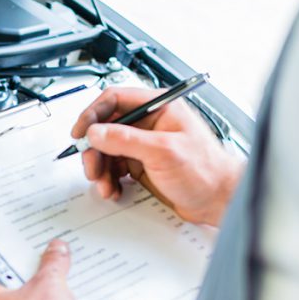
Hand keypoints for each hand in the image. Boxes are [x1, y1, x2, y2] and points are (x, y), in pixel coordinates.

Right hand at [71, 86, 244, 226]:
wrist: (218, 200)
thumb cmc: (206, 171)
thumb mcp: (163, 152)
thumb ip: (127, 140)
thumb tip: (97, 132)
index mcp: (158, 107)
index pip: (115, 100)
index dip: (93, 114)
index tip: (80, 133)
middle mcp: (149, 123)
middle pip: (106, 128)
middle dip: (95, 150)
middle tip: (92, 168)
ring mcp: (144, 144)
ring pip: (108, 150)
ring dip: (101, 168)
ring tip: (104, 185)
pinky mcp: (142, 163)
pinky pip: (115, 167)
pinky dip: (109, 179)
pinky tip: (114, 190)